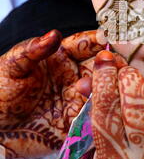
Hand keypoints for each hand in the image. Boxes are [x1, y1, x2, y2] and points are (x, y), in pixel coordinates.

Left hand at [0, 30, 101, 158]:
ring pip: (102, 92)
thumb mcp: (12, 67)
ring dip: (107, 90)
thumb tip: (54, 34)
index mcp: (61, 58)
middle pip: (100, 68)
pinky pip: (95, 118)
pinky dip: (103, 114)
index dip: (98, 40)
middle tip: (117, 66)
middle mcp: (73, 77)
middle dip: (111, 66)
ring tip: (106, 89)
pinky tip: (106, 111)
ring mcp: (76, 100)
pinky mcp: (76, 123)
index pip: (85, 45)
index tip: (109, 37)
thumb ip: (33, 51)